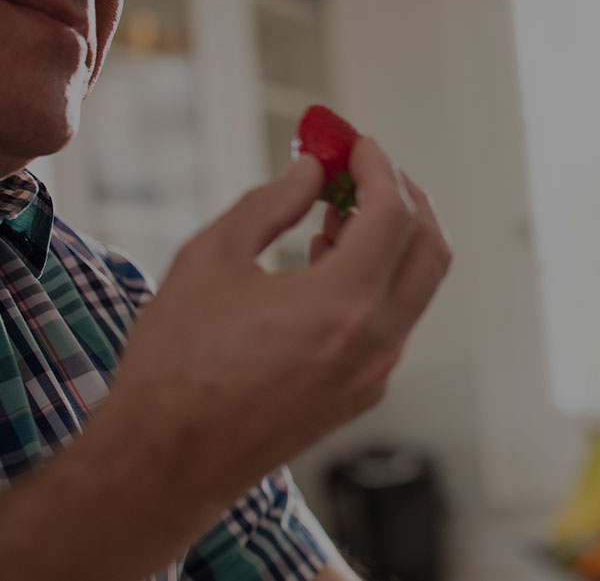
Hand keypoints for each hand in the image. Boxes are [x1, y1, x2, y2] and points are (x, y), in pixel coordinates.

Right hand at [103, 136, 451, 502]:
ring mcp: (376, 373)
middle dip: (405, 198)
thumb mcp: (211, 259)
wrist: (166, 461)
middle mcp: (375, 341)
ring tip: (337, 211)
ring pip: (416, 288)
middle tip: (366, 171)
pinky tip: (326, 264)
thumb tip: (312, 169)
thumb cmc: (176, 360)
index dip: (378, 167)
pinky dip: (377, 280)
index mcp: (342, 304)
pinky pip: (392, 321)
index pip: (392, 213)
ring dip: (393, 240)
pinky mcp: (364, 395)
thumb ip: (271, 203)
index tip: (356, 142)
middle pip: (429, 248)